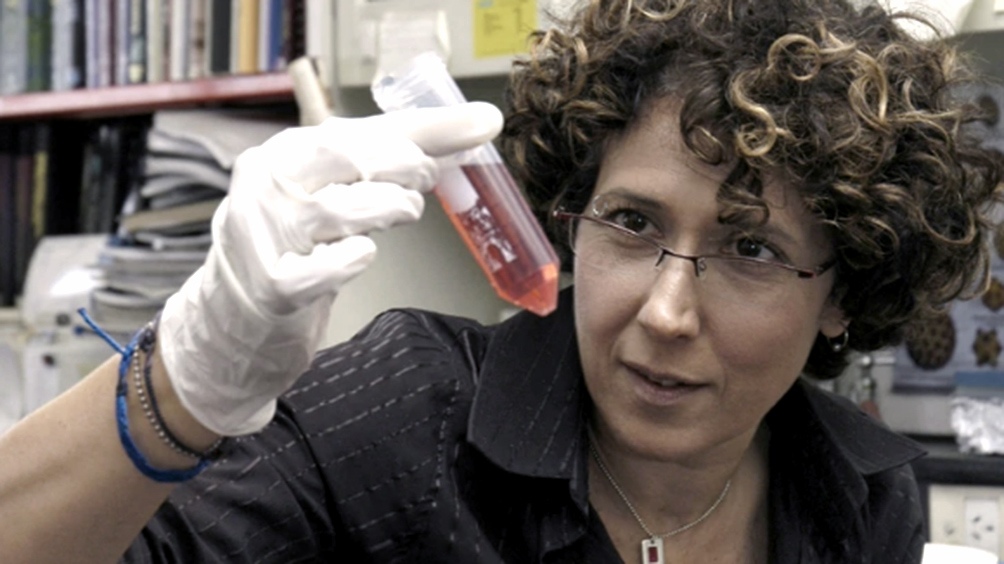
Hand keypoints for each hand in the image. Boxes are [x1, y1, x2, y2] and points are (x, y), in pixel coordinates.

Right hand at [158, 102, 503, 434]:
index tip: (478, 127)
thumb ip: (396, 160)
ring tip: (403, 213)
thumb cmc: (293, 250)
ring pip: (342, 209)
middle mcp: (265, 186)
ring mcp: (264, 236)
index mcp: (281, 154)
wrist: (232, 323)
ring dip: (390, 209)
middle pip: (347, 159)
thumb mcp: (335, 193)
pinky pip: (328, 266)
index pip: (359, 130)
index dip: (424, 131)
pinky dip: (355, 258)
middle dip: (405, 166)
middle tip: (427, 181)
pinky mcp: (273, 286)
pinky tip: (361, 254)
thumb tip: (473, 128)